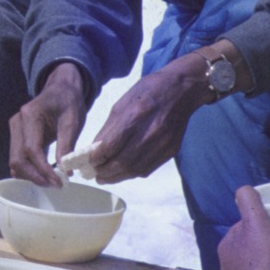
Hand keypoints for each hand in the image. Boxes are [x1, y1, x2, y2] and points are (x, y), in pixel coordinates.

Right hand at [7, 63, 90, 185]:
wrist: (61, 89)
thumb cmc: (68, 102)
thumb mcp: (72, 121)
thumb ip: (67, 145)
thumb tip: (65, 171)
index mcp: (30, 115)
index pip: (31, 150)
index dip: (43, 169)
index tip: (59, 182)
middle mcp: (17, 122)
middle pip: (18, 159)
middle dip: (36, 176)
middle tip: (56, 185)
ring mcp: (14, 130)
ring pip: (15, 161)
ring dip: (31, 176)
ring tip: (52, 181)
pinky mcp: (17, 136)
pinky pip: (18, 158)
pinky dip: (29, 170)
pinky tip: (45, 174)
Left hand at [85, 55, 213, 181]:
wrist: (181, 91)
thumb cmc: (147, 92)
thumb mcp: (122, 103)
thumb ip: (109, 128)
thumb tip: (96, 149)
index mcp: (134, 116)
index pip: (111, 145)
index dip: (97, 158)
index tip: (88, 162)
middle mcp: (149, 133)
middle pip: (123, 162)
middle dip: (105, 171)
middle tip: (94, 174)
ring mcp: (162, 144)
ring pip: (135, 169)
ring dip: (117, 177)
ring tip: (105, 178)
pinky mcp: (170, 151)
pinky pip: (148, 169)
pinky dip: (132, 173)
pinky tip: (123, 173)